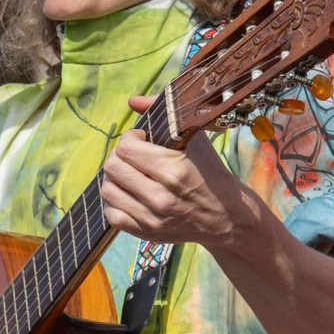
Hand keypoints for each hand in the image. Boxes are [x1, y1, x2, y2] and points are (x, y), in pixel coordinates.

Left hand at [100, 95, 239, 248]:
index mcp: (174, 171)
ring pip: (107, 190)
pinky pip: (112, 215)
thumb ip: (166, 113)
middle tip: (133, 155)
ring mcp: (152, 219)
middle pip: (113, 168)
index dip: (130, 138)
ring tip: (129, 173)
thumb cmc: (210, 173)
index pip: (126, 148)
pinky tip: (128, 193)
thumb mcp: (196, 140)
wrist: (226, 217)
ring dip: (114, 177)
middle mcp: (161, 197)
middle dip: (119, 155)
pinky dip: (115, 201)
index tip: (141, 138)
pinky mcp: (146, 233)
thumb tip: (132, 100)